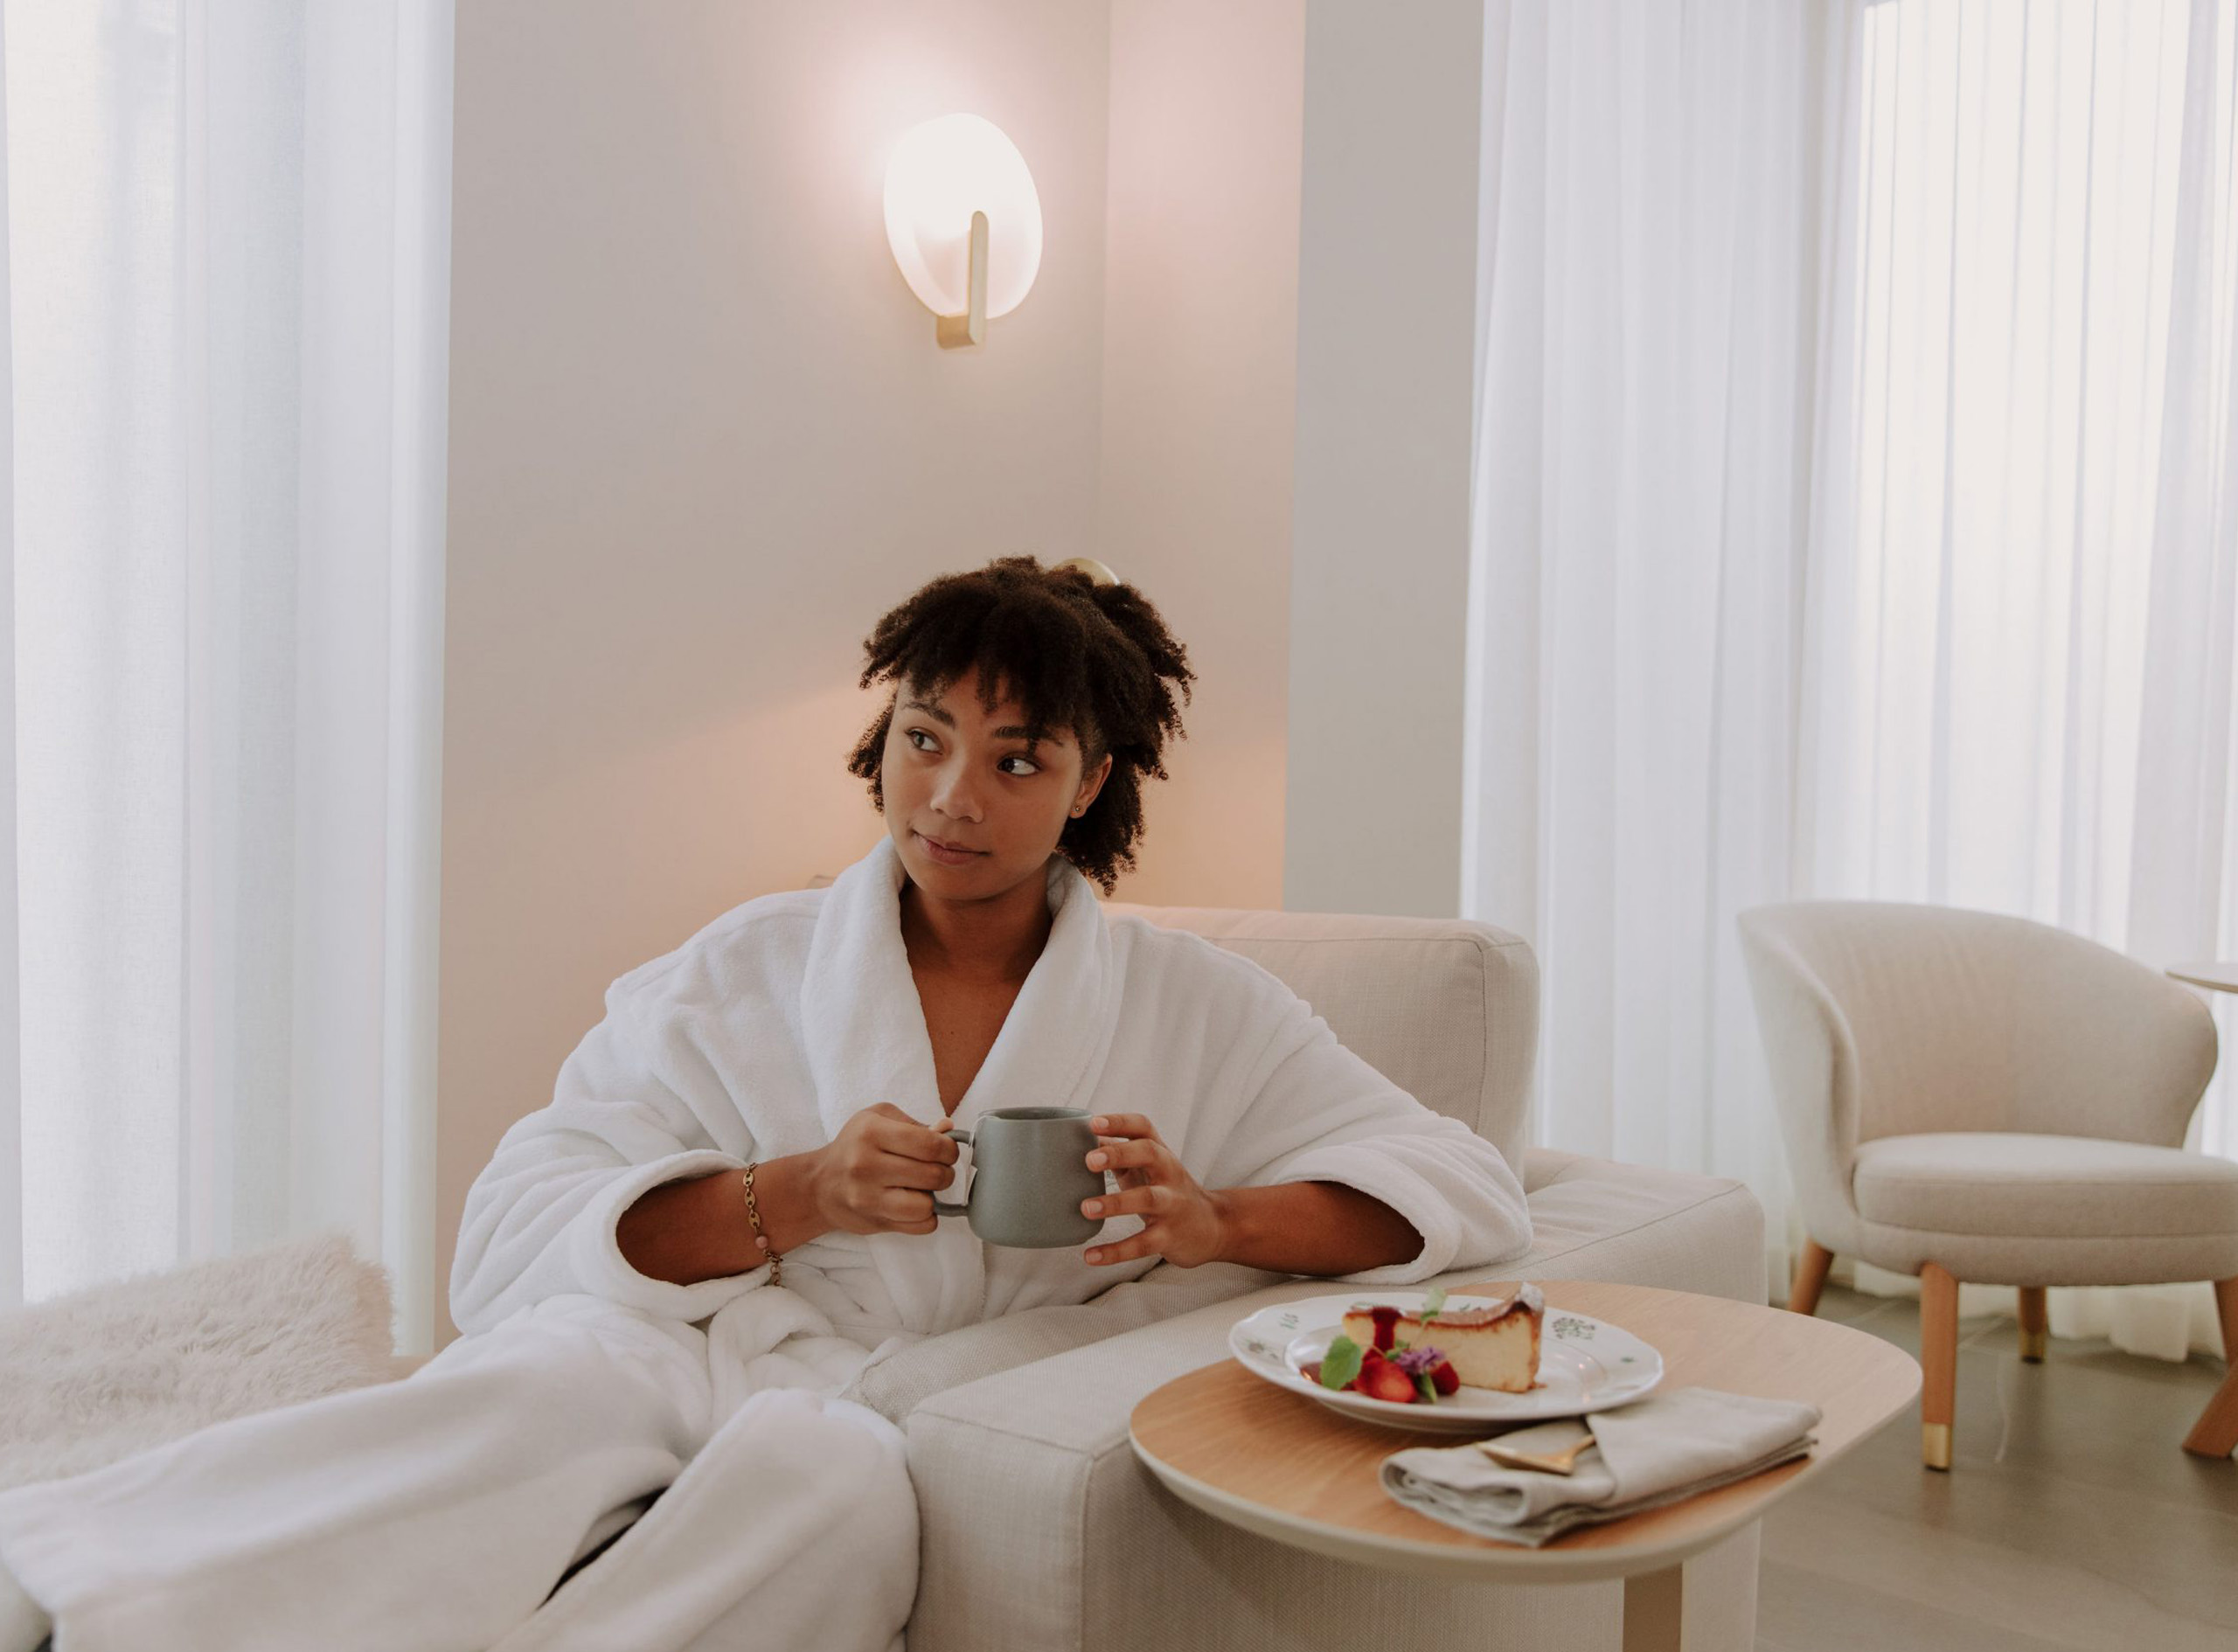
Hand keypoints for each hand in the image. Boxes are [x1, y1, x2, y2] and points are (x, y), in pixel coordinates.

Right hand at [808, 1103, 959, 1236]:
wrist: (820, 1184)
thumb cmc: (855, 1146)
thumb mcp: (879, 1119)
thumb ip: (916, 1124)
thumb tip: (948, 1129)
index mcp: (871, 1132)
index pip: (930, 1144)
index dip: (949, 1149)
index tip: (946, 1151)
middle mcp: (866, 1165)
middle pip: (932, 1175)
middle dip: (945, 1172)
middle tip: (938, 1169)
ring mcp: (868, 1197)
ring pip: (926, 1205)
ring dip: (934, 1197)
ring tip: (924, 1188)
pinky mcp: (874, 1222)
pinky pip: (920, 1227)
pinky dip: (926, 1217)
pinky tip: (915, 1204)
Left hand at [1079, 1113, 1228, 1267]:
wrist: (1213, 1226)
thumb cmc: (1169, 1190)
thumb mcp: (1148, 1167)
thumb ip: (1118, 1152)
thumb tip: (1081, 1138)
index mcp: (1160, 1152)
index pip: (1142, 1128)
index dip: (1119, 1123)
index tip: (1093, 1122)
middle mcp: (1169, 1173)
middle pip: (1149, 1152)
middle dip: (1120, 1153)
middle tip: (1089, 1160)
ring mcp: (1172, 1204)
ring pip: (1147, 1198)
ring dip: (1116, 1203)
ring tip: (1086, 1208)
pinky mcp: (1169, 1236)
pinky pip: (1142, 1243)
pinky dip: (1116, 1251)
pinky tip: (1091, 1256)